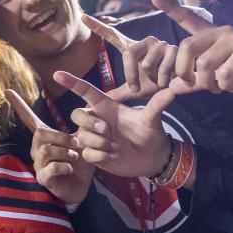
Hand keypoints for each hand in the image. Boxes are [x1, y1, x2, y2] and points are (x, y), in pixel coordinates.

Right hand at [5, 89, 92, 205]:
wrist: (82, 186)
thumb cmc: (79, 164)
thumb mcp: (82, 141)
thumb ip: (81, 128)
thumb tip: (84, 113)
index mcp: (45, 138)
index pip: (29, 119)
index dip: (19, 105)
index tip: (7, 90)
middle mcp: (37, 149)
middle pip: (40, 133)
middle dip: (60, 137)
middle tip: (76, 144)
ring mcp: (38, 165)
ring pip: (45, 150)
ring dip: (65, 153)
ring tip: (75, 157)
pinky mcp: (43, 179)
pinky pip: (51, 168)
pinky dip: (65, 167)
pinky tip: (70, 169)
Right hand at [50, 70, 180, 180]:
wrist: (153, 159)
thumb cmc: (151, 134)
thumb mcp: (153, 119)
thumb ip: (158, 104)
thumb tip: (174, 88)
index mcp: (107, 106)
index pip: (85, 92)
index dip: (71, 82)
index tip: (57, 74)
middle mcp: (98, 120)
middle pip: (77, 114)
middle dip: (89, 123)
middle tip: (106, 130)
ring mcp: (94, 138)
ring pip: (82, 136)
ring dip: (99, 142)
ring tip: (115, 146)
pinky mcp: (94, 155)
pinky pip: (87, 153)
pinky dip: (101, 155)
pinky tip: (113, 155)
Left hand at [83, 13, 179, 102]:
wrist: (182, 86)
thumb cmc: (157, 85)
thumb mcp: (136, 89)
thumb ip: (119, 92)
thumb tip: (101, 100)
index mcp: (133, 49)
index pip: (113, 36)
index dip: (98, 27)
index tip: (82, 17)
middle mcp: (145, 42)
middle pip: (128, 54)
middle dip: (130, 75)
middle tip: (136, 87)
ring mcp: (160, 44)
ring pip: (146, 64)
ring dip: (152, 79)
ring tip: (160, 79)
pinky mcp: (174, 48)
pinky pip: (163, 68)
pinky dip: (165, 80)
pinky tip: (172, 78)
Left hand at [152, 0, 232, 95]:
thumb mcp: (215, 80)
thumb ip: (194, 82)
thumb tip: (173, 86)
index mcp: (211, 36)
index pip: (188, 19)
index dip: (171, 9)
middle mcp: (221, 32)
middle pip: (188, 46)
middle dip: (184, 70)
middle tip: (190, 83)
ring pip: (206, 63)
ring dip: (208, 83)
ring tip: (218, 87)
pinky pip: (225, 72)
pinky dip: (224, 85)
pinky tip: (232, 84)